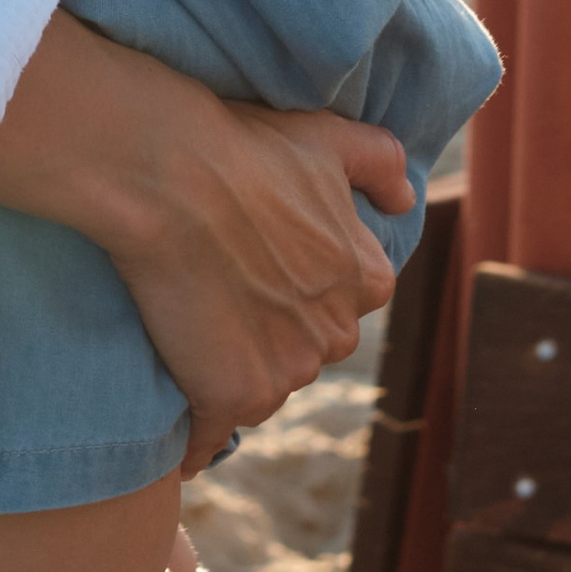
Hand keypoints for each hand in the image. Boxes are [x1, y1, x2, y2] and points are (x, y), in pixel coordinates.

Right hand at [0, 13, 407, 469]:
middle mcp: (338, 335)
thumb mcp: (325, 134)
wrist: (164, 174)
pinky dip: (199, 437)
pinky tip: (180, 433)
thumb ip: (381, 162)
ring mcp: (287, 372)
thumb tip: (406, 199)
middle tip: (222, 286)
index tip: (262, 259)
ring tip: (190, 329)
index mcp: (368, 279)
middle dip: (275, 328)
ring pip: (266, 384)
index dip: (299, 278)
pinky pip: (215, 433)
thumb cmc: (241, 149)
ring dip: (235, 370)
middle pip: (307, 345)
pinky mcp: (234, 396)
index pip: (345, 298)